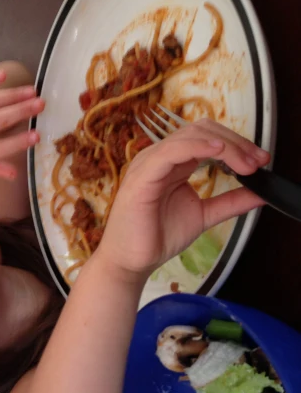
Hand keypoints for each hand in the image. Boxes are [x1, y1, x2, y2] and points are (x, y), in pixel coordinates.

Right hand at [97, 119, 269, 280]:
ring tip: (246, 164)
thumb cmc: (157, 237)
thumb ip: (230, 202)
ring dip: (224, 145)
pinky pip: (170, 152)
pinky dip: (197, 146)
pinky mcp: (141, 177)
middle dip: (235, 143)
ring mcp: (148, 164)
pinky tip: (218, 152)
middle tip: (258, 162)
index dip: (237, 144)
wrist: (131, 262)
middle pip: (202, 131)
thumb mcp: (204, 215)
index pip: (207, 138)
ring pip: (189, 136)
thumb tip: (262, 194)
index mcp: (172, 164)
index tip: (261, 162)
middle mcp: (159, 158)